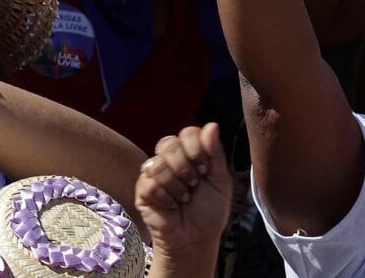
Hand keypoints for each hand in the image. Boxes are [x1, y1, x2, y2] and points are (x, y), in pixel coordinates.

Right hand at [136, 124, 231, 262]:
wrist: (196, 239)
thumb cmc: (209, 210)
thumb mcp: (221, 181)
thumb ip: (216, 153)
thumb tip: (212, 125)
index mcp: (189, 152)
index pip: (188, 133)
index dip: (197, 149)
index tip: (206, 169)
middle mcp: (169, 158)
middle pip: (170, 144)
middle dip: (187, 168)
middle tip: (194, 185)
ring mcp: (154, 173)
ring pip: (159, 164)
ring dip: (177, 186)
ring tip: (184, 198)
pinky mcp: (143, 191)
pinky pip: (149, 183)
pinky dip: (166, 198)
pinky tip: (171, 206)